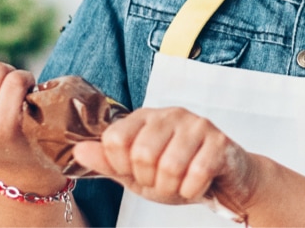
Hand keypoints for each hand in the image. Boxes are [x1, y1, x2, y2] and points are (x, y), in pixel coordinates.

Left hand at [71, 107, 260, 209]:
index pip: (114, 139)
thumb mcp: (137, 174)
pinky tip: (198, 185)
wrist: (226, 182)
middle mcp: (170, 114)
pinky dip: (193, 190)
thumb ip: (109, 163)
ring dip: (173, 188)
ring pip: (169, 167)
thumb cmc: (180, 175)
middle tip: (163, 182)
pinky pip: (196, 174)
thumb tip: (77, 152)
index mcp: (146, 117)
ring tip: (180, 184)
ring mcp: (197, 125)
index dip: (121, 167)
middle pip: (141, 154)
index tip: (136, 173)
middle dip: (150, 181)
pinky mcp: (220, 141)